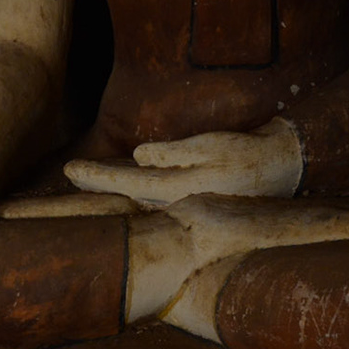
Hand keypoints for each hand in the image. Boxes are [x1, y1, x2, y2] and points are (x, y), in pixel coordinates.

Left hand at [63, 117, 303, 203]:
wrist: (280, 168)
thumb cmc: (246, 152)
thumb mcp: (211, 146)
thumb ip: (174, 153)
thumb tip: (138, 156)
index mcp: (179, 188)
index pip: (127, 184)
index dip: (96, 177)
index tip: (69, 170)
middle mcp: (177, 201)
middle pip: (126, 194)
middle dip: (96, 184)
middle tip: (67, 173)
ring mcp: (184, 202)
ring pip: (137, 196)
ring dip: (111, 188)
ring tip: (84, 178)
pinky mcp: (191, 196)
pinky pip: (152, 195)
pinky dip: (132, 188)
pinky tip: (121, 182)